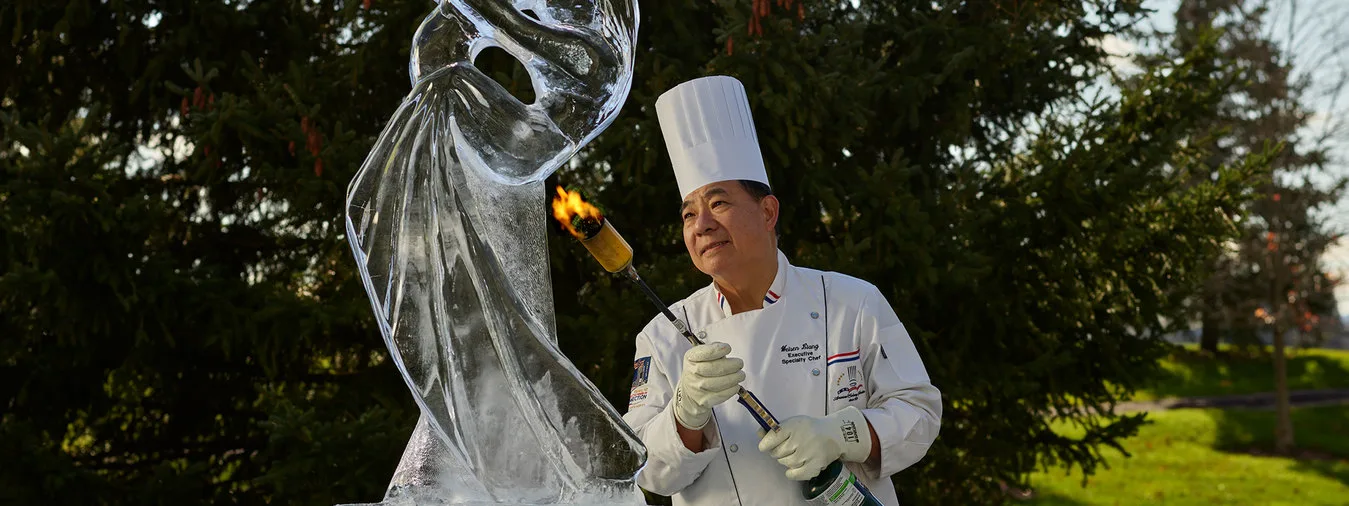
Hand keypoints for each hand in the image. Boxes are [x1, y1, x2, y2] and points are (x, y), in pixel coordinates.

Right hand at [673, 342, 744, 429]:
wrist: (691, 391)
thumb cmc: (699, 370)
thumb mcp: (701, 355)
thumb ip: (712, 349)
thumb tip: (724, 349)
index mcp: (691, 358)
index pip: (705, 353)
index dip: (718, 350)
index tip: (728, 348)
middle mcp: (693, 373)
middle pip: (716, 368)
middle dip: (732, 365)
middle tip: (739, 363)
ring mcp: (698, 388)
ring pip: (721, 382)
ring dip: (735, 377)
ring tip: (740, 374)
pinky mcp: (706, 400)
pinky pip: (723, 394)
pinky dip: (733, 388)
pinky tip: (735, 384)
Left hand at [757, 406, 872, 480]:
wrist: (834, 435)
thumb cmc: (809, 429)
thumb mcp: (793, 423)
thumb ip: (775, 429)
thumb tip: (759, 433)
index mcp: (794, 426)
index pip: (772, 437)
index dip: (766, 443)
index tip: (764, 446)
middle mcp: (800, 439)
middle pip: (776, 452)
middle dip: (778, 451)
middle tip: (787, 447)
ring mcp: (808, 454)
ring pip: (785, 463)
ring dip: (786, 460)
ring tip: (796, 453)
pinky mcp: (815, 466)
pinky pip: (795, 474)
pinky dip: (792, 472)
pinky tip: (796, 466)